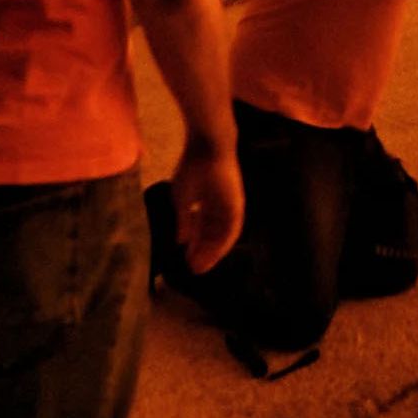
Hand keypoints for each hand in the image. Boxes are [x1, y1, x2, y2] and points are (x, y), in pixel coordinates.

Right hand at [170, 136, 243, 274]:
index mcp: (209, 204)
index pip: (203, 230)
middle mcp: (222, 209)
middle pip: (213, 236)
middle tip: (194, 270)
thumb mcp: (182, 199)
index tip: (186, 260)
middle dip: (203, 253)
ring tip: (200, 266)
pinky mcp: (237, 205)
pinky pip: (232, 229)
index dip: (195, 245)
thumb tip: (180, 240)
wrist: (207, 147)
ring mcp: (230, 207)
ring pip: (223, 236)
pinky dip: (222, 243)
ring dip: (212, 253)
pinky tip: (212, 254)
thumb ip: (184, 220)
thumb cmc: (193, 167)